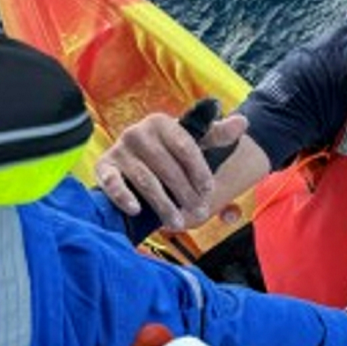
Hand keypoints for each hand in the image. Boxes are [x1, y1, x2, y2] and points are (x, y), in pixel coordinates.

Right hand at [94, 111, 247, 229]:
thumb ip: (218, 135)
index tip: (209, 191)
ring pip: (146, 181)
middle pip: (167, 167)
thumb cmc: (173, 152)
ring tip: (178, 222)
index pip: (186, 147)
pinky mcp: (104, 167)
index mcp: (163, 123)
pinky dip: (123, 197)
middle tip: (199, 212)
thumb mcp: (195, 142)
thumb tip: (242, 123)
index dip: (199, 171)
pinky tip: (137, 210)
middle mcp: (138, 132)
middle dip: (185, 193)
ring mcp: (120, 150)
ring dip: (163, 204)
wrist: (137, 158)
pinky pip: (112, 183)